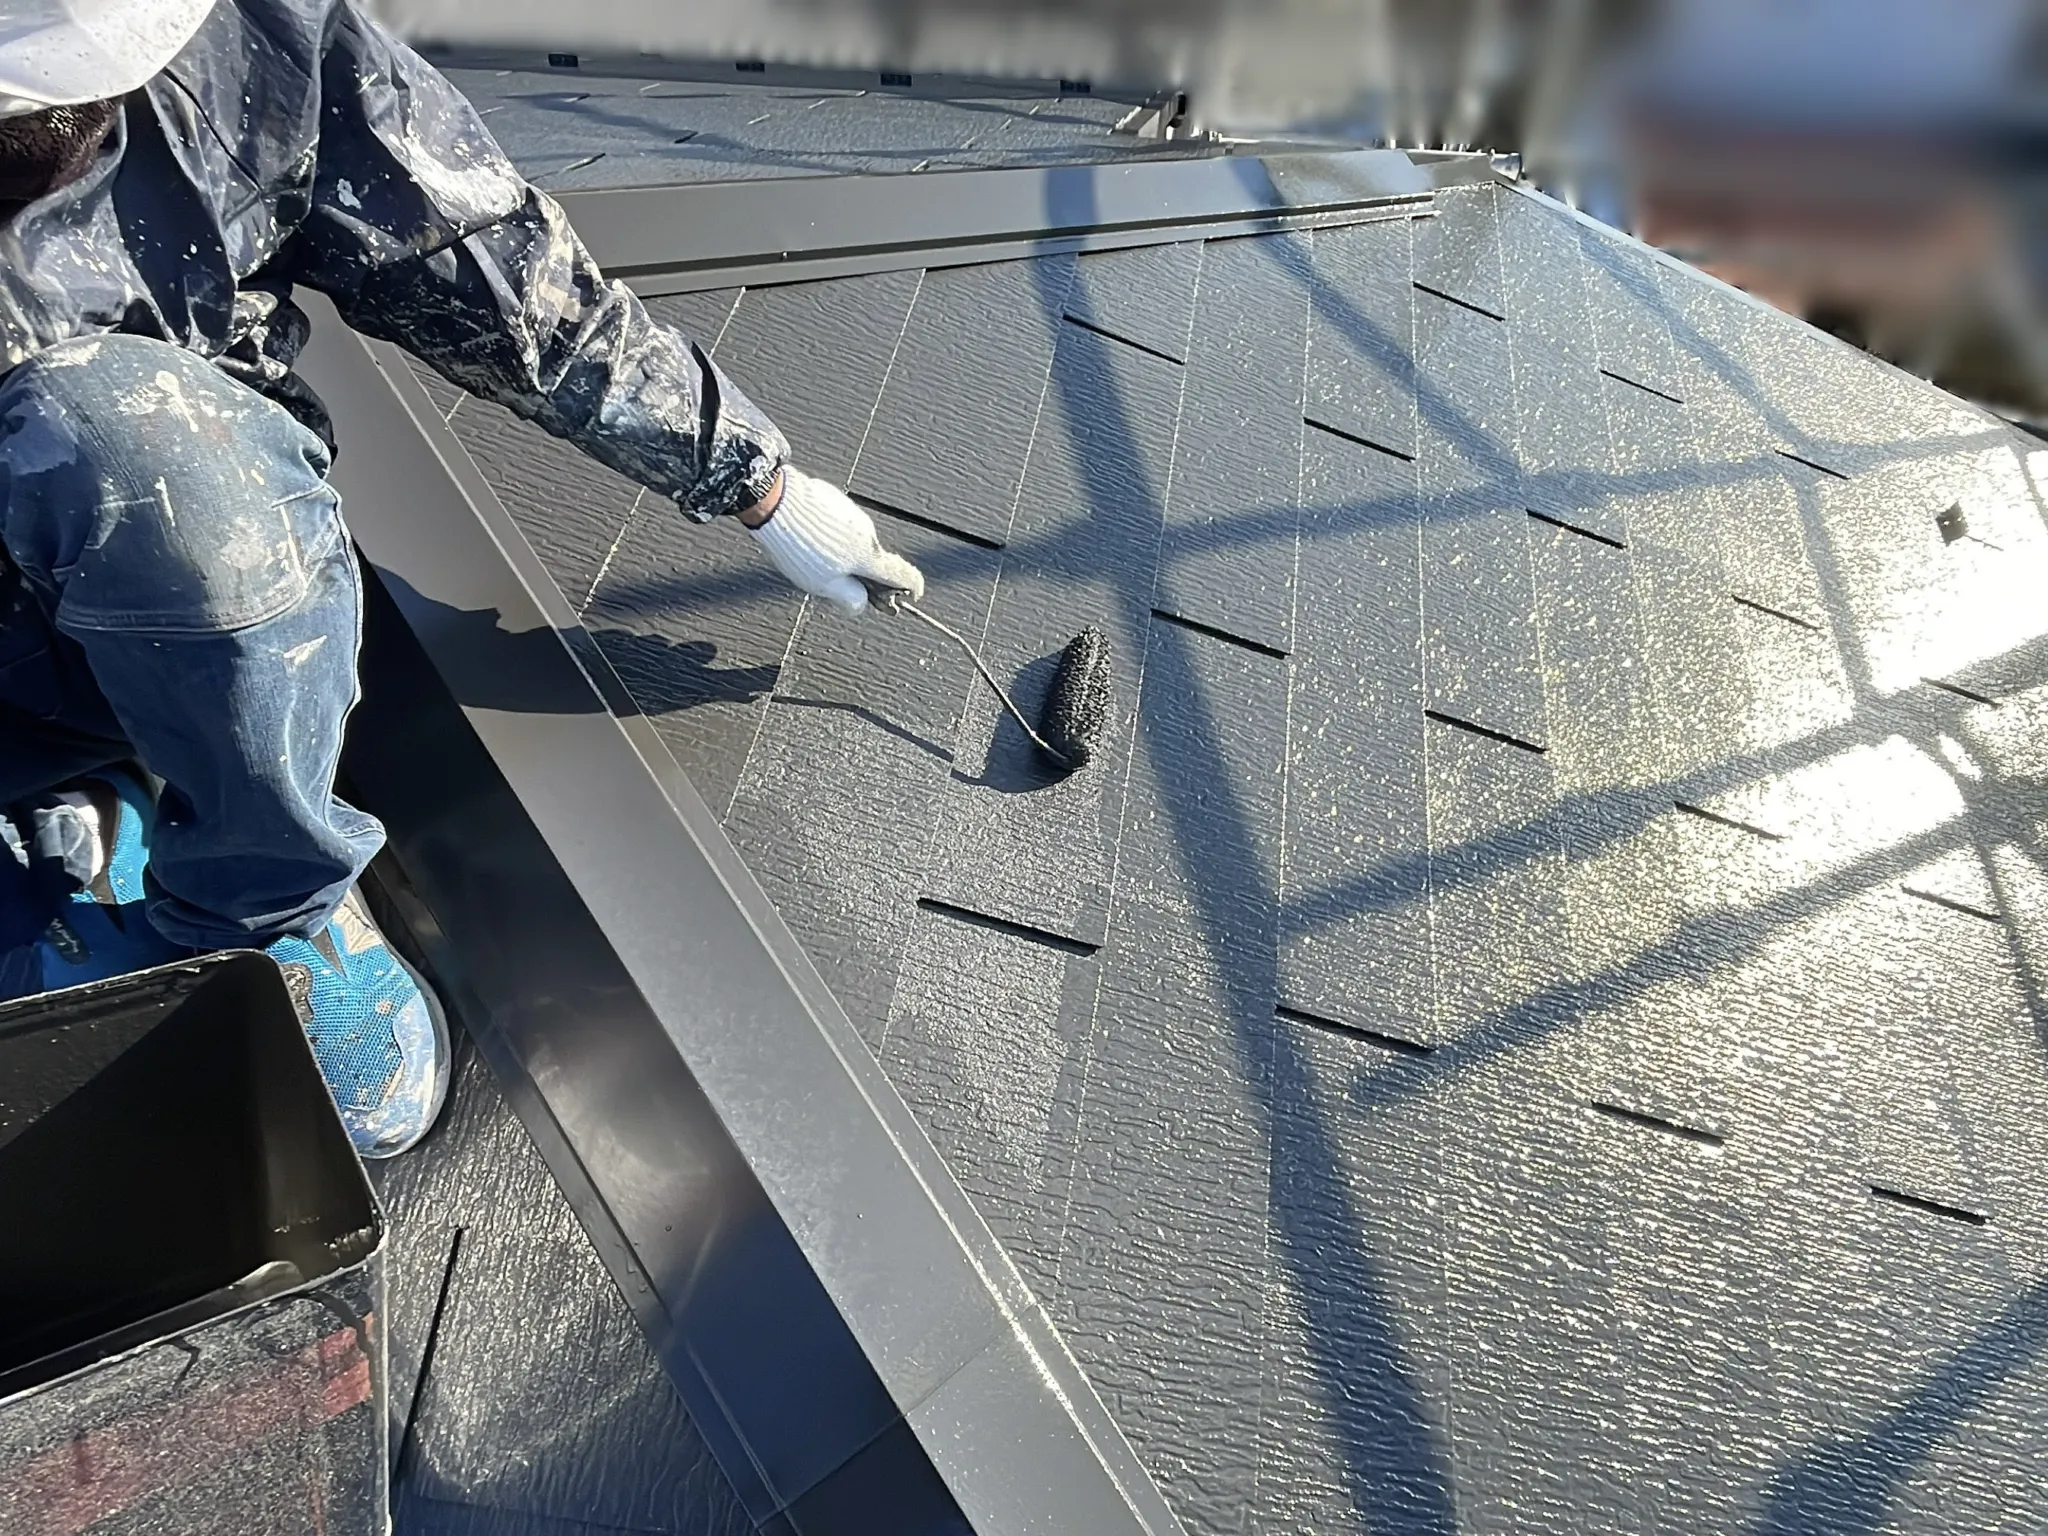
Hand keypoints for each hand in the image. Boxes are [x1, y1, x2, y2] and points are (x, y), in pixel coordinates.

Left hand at [745, 467, 924, 613]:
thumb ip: (848, 597)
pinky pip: (840, 525)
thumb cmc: (800, 549)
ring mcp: (852, 513)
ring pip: (855, 542)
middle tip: (841, 587)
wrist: (776, 502)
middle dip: (864, 575)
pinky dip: (832, 538)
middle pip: (874, 559)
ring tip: (813, 562)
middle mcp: (867, 532)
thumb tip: (861, 603)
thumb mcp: (823, 585)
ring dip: (844, 555)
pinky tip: (807, 541)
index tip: (913, 595)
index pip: (902, 573)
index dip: (912, 587)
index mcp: (869, 556)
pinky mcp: (835, 500)